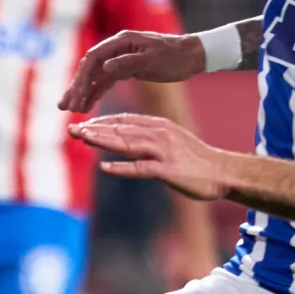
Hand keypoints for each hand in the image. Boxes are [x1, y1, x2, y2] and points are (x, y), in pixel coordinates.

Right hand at [59, 28, 208, 114]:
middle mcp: (117, 48)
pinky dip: (96, 93)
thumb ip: (129, 64)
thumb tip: (105, 69)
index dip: (83, 78)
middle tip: (64, 106)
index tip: (77, 97)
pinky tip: (87, 106)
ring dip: (82, 92)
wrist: (192, 55)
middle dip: (76, 87)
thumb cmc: (175, 56)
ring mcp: (120, 59)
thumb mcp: (154, 60)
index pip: (94, 59)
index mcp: (121, 42)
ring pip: (95, 76)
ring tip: (70, 109)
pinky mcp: (126, 69)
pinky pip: (106, 82)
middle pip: (89, 68)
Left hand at [69, 113, 233, 201]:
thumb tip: (125, 136)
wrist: (222, 172)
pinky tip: (105, 168)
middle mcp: (159, 134)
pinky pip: (141, 168)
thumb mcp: (171, 139)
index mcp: (159, 125)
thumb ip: (149, 136)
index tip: (82, 124)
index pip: (124, 121)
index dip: (101, 122)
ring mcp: (163, 151)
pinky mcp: (168, 170)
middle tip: (72, 129)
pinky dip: (122, 168)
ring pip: (127, 143)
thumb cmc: (195, 159)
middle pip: (121, 129)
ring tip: (82, 139)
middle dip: (95, 129)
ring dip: (103, 141)